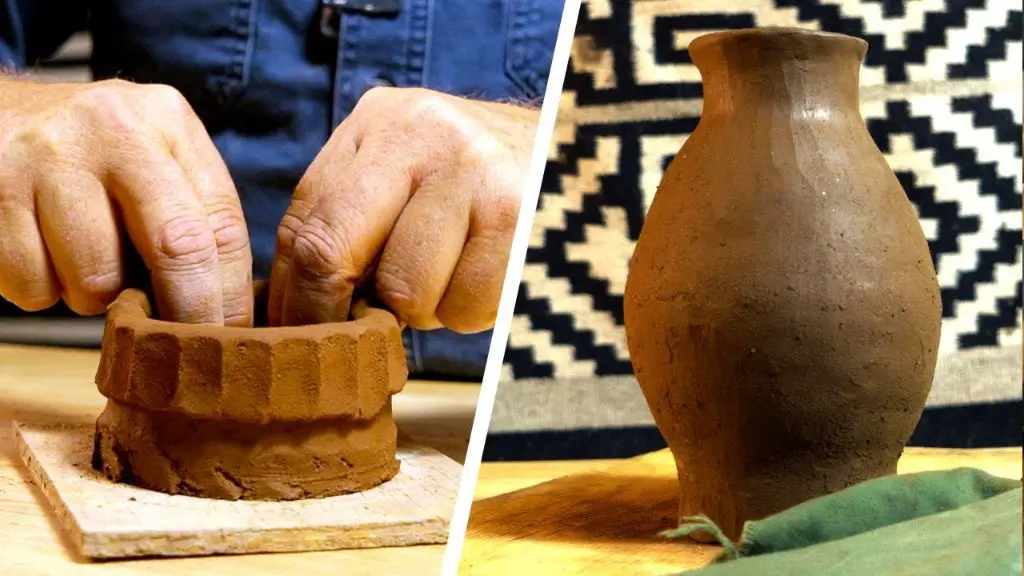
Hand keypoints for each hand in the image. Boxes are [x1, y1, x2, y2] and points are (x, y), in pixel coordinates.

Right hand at [0, 78, 252, 324]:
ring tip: (85, 264)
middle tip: (182, 346)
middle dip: (187, 312)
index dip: (231, 295)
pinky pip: (33, 286)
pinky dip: (41, 290)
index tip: (231, 335)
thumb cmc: (90, 154)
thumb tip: (226, 310)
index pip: (222, 225)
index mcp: (167, 121)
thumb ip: (193, 213)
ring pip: (97, 280)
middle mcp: (113, 129)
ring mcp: (46, 158)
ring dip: (96, 298)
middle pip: (177, 248)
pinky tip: (40, 252)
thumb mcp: (153, 154)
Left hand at [268, 87, 537, 331]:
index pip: (304, 223)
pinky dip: (469, 312)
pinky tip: (484, 278)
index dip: (295, 297)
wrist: (570, 152)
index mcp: (380, 122)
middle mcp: (421, 134)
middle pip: (333, 253)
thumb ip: (349, 216)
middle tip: (363, 330)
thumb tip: (295, 309)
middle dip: (340, 312)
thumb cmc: (472, 181)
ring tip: (448, 279)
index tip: (300, 337)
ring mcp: (474, 170)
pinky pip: (466, 307)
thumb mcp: (405, 168)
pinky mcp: (518, 214)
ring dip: (422, 310)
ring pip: (406, 292)